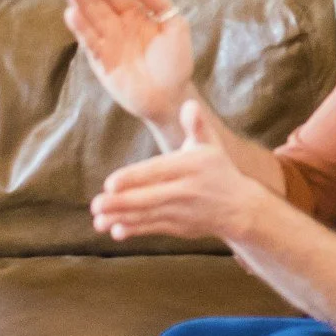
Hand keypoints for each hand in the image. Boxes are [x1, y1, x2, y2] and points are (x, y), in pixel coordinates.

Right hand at [63, 0, 196, 133]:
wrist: (173, 95)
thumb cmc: (175, 62)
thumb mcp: (175, 26)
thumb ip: (160, 4)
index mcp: (134, 17)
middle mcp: (118, 28)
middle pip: (98, 4)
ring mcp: (108, 45)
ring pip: (91, 20)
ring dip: (80, 5)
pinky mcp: (103, 63)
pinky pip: (91, 43)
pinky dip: (81, 29)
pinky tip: (72, 14)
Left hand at [90, 100, 267, 243]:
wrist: (239, 207)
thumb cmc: (217, 170)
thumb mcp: (211, 145)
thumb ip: (196, 126)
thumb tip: (189, 105)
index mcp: (192, 166)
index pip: (159, 171)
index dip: (134, 178)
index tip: (110, 183)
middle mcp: (187, 190)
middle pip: (150, 197)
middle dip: (122, 203)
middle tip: (96, 204)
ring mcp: (183, 211)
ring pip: (149, 215)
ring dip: (122, 218)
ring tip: (98, 220)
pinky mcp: (180, 227)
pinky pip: (155, 228)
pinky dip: (136, 230)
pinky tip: (116, 231)